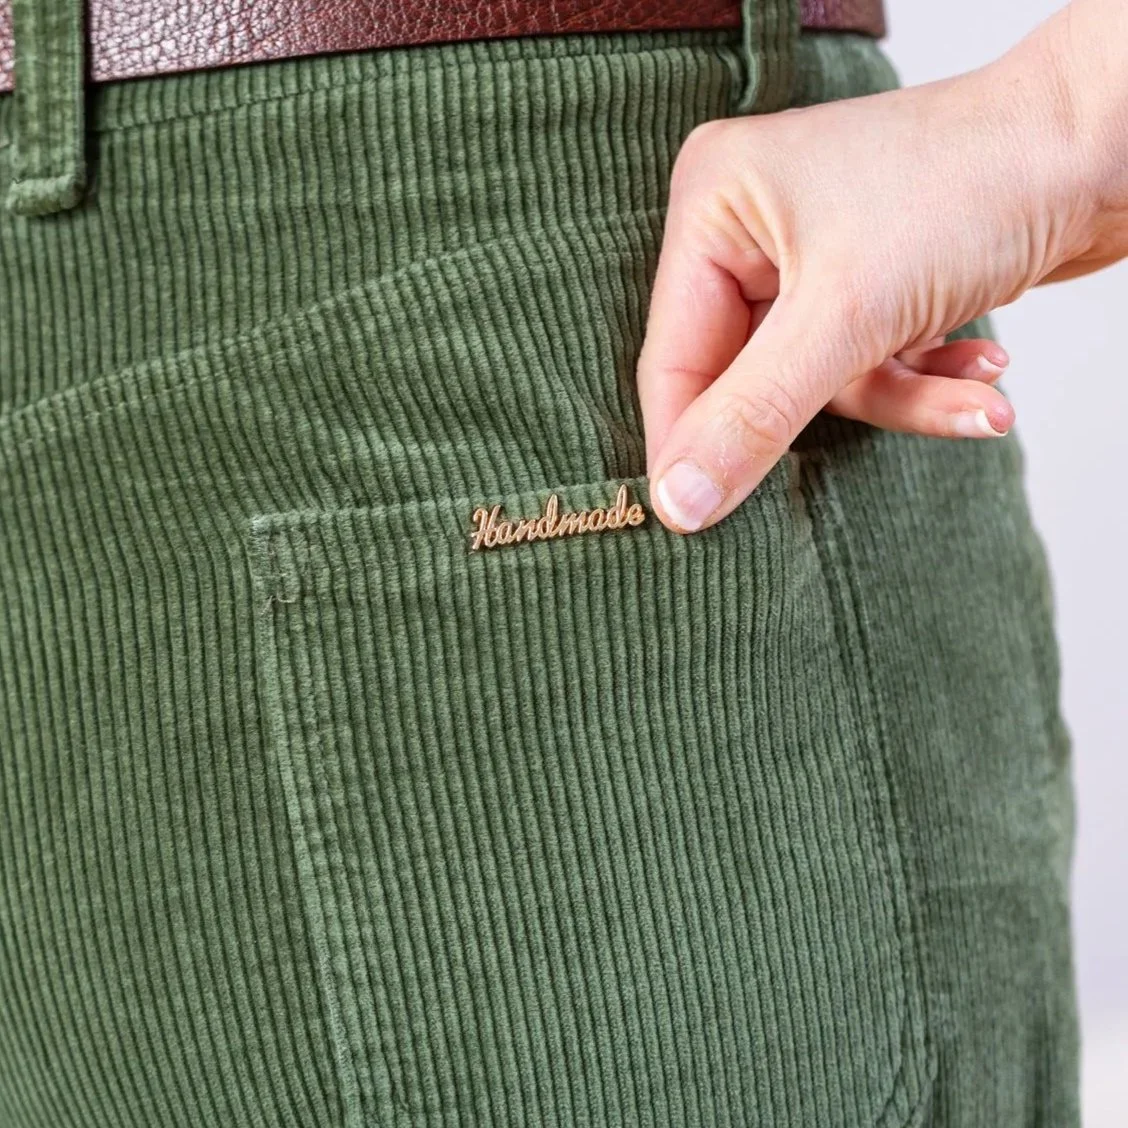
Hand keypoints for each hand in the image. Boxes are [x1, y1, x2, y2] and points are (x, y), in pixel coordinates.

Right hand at [637, 0, 1127, 533]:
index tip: (698, 520)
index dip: (691, 442)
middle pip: (745, 374)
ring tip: (981, 398)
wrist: (1104, 144)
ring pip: (814, 379)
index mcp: (714, 206)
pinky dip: (920, 379)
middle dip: (831, 408)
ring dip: (899, 397)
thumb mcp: (847, 317)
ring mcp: (808, 256)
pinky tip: (984, 372)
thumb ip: (753, 416)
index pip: (674, 357)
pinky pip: (862, 362)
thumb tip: (679, 501)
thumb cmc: (976, 183)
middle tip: (871, 439)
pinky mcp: (863, 281)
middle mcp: (751, 228)